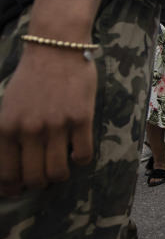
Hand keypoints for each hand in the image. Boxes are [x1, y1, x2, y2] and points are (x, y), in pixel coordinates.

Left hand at [0, 45, 95, 196]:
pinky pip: (83, 155)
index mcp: (6, 127)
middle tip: (43, 178)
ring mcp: (56, 125)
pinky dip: (80, 159)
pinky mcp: (81, 119)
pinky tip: (78, 150)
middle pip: (34, 178)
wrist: (56, 48)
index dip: (12, 189)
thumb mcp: (7, 106)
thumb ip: (8, 133)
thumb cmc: (31, 78)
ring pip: (59, 172)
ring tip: (61, 168)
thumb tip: (14, 163)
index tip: (18, 191)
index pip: (6, 173)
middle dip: (38, 184)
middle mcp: (29, 130)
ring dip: (60, 176)